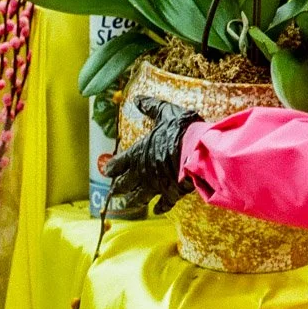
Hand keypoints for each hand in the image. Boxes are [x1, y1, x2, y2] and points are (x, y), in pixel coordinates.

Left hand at [101, 97, 202, 215]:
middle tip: (115, 191)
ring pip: (138, 198)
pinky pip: (163, 204)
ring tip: (128, 204)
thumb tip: (138, 98)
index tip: (108, 172)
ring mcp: (155, 185)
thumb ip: (151, 107)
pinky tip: (157, 210)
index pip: (118, 164)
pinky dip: (159, 207)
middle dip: (119, 188)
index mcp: (137, 154)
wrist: (199, 151)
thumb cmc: (181, 130)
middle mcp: (142, 173)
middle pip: (124, 185)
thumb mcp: (166, 113)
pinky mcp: (170, 193)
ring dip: (133, 201)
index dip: (112, 169)